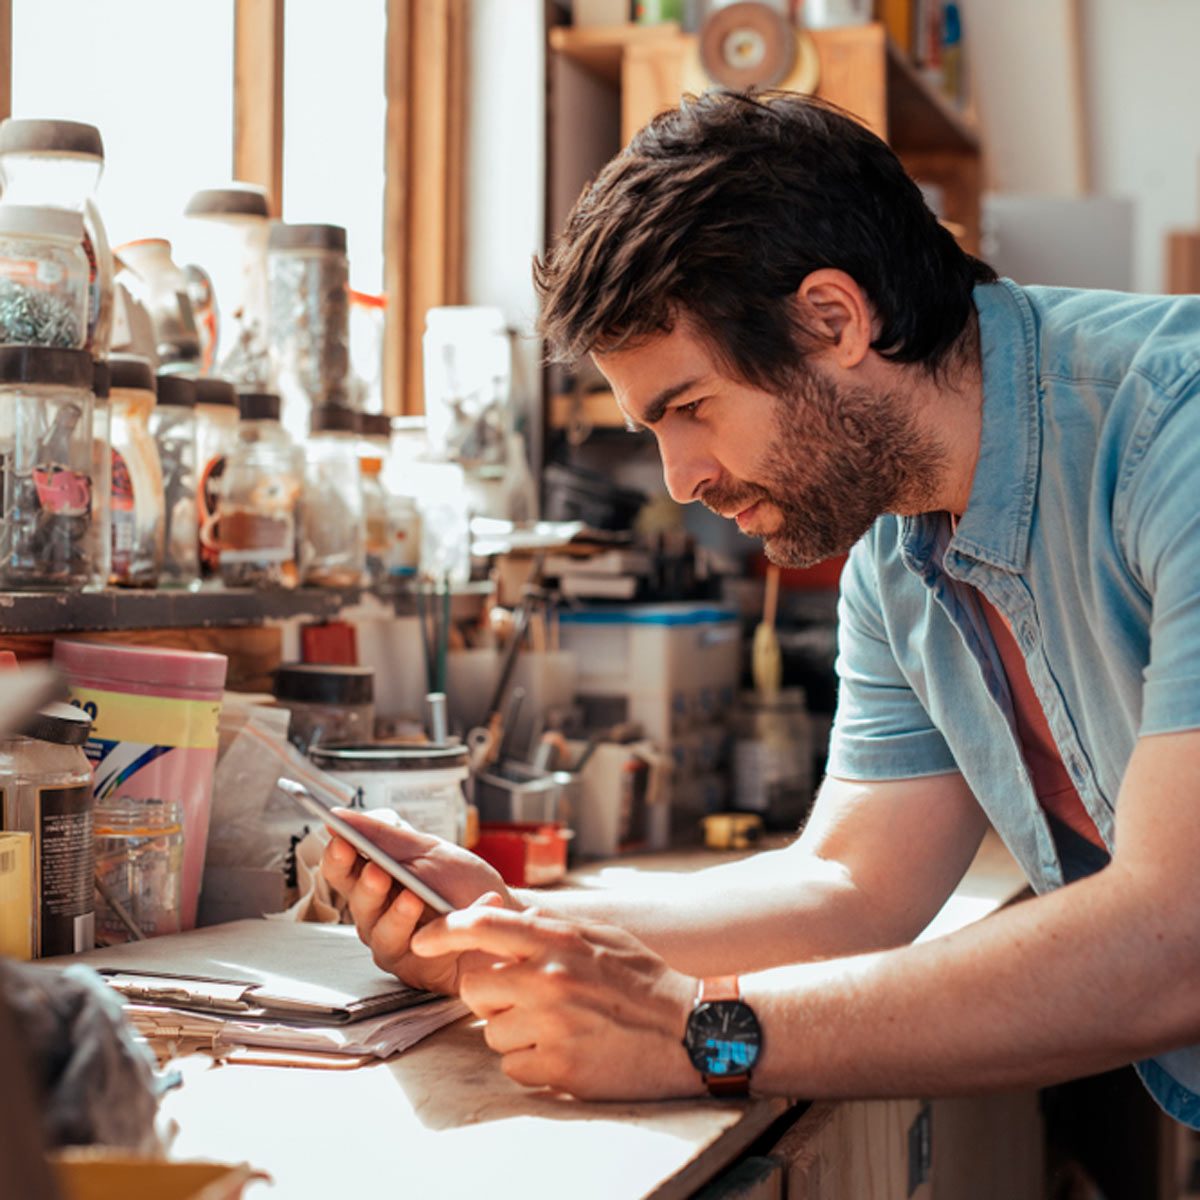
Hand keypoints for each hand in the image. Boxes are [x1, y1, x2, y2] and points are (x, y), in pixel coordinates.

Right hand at [320, 810, 519, 994]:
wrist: (507, 914)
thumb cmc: (463, 884)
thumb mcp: (427, 851)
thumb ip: (384, 837)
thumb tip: (337, 817)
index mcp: (377, 882)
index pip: (343, 872)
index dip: (337, 858)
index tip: (341, 842)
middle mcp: (379, 918)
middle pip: (358, 905)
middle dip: (367, 888)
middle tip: (377, 872)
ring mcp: (398, 946)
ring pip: (383, 936)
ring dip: (398, 916)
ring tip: (413, 899)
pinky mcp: (421, 969)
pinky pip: (426, 952)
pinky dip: (452, 927)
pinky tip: (470, 910)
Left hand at [411, 905, 702, 1100]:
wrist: (690, 1032)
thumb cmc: (643, 980)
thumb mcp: (599, 935)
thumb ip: (547, 927)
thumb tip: (492, 914)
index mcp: (559, 940)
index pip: (483, 925)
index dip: (445, 930)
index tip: (422, 941)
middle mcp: (548, 978)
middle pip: (474, 984)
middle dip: (488, 993)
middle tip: (523, 996)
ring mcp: (551, 1024)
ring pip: (490, 1029)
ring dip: (513, 1031)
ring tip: (558, 1025)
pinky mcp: (557, 1066)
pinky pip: (512, 1066)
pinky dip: (531, 1062)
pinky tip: (566, 1049)